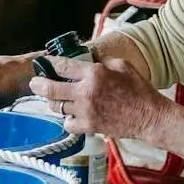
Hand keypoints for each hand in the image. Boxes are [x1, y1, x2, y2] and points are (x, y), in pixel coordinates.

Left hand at [29, 57, 166, 140]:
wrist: (148, 116)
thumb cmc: (138, 89)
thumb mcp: (122, 64)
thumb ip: (101, 59)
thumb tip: (87, 57)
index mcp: (94, 73)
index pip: (63, 66)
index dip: (50, 64)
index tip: (44, 63)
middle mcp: (86, 92)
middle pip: (51, 89)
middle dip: (39, 84)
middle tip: (34, 83)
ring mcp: (85, 111)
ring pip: (57, 107)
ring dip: (53, 102)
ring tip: (55, 98)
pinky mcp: (88, 126)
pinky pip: (67, 123)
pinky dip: (67, 119)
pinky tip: (72, 114)